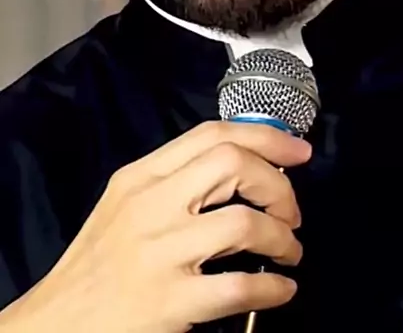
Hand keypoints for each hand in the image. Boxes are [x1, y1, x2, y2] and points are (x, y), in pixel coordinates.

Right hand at [1, 121, 310, 332]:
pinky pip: (239, 286)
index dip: (265, 137)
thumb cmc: (100, 262)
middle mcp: (150, 204)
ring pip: (244, 223)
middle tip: (291, 211)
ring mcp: (160, 252)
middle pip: (233, 165)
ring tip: (288, 250)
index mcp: (141, 176)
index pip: (211, 135)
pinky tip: (281, 289)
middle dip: (277, 185)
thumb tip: (241, 166)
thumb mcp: (126, 203)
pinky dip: (273, 286)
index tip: (297, 151)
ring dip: (282, 237)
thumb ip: (173, 179)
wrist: (58, 322)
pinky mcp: (169, 300)